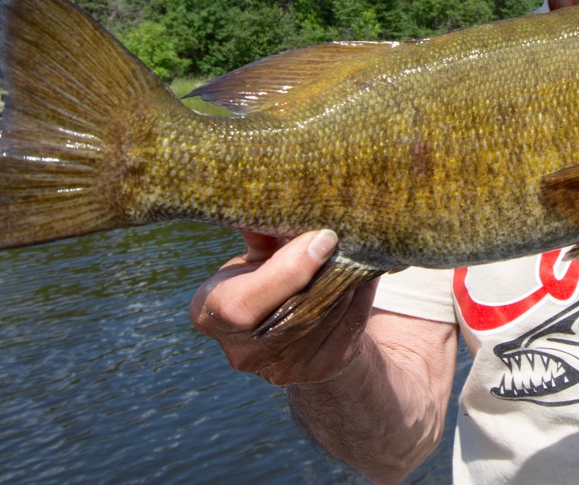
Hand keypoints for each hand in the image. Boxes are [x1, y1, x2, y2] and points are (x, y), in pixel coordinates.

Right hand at [189, 229, 378, 385]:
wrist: (293, 325)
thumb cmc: (267, 275)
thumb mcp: (255, 254)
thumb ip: (260, 235)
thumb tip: (269, 208)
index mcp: (211, 314)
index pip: (243, 304)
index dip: (286, 272)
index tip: (322, 238)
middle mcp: (242, 351)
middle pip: (292, 312)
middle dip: (325, 272)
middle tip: (347, 238)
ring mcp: (282, 368)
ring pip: (325, 318)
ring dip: (347, 282)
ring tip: (360, 249)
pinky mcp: (320, 370)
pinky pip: (349, 328)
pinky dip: (362, 296)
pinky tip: (367, 273)